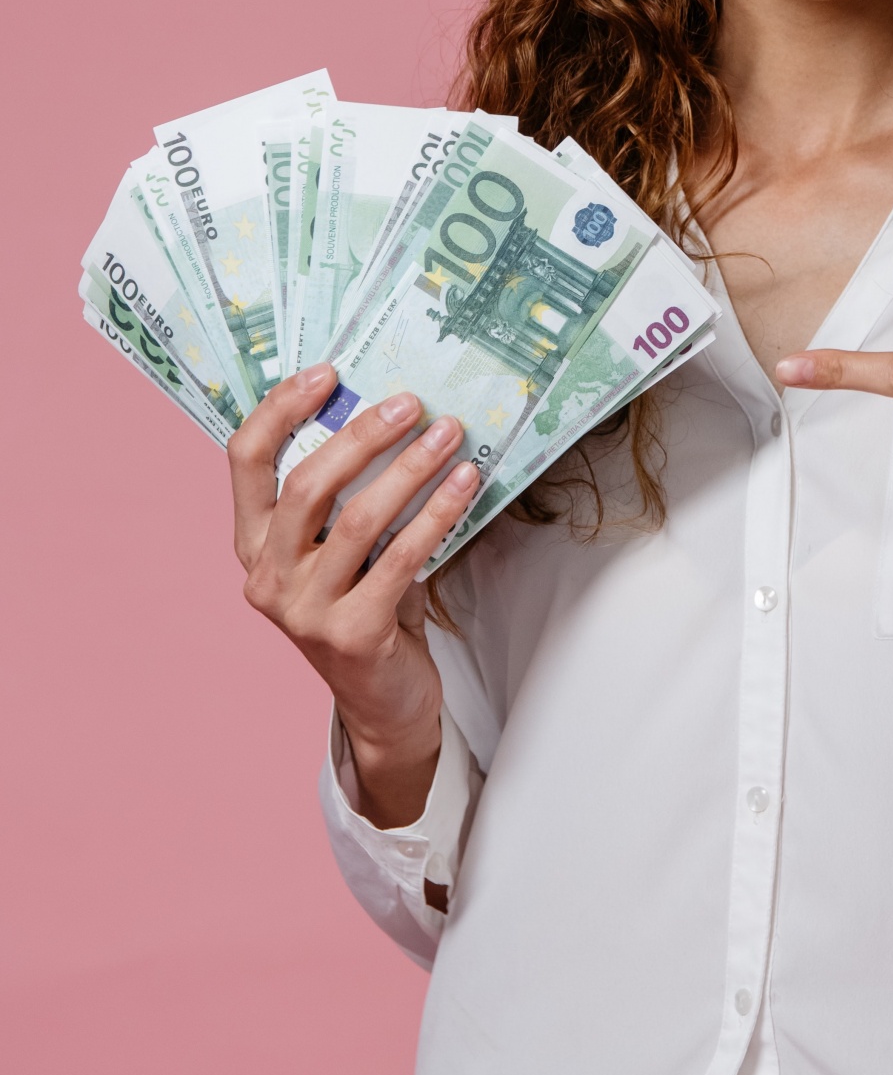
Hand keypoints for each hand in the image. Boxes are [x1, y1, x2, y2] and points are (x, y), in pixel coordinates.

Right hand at [228, 363, 480, 826]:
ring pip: (359, 519)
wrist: (384, 703)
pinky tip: (466, 484)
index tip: (328, 372)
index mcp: (253, 545)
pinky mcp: (352, 635)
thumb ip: (345, 495)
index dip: (281, 409)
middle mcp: (267, 577)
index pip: (245, 461)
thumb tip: (393, 412)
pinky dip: (437, 513)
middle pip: (307, 484)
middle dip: (362, 435)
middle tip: (410, 402)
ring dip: (411, 469)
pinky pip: (402, 558)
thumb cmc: (367, 607)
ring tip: (450, 434)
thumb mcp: (341, 550)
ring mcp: (305, 611)